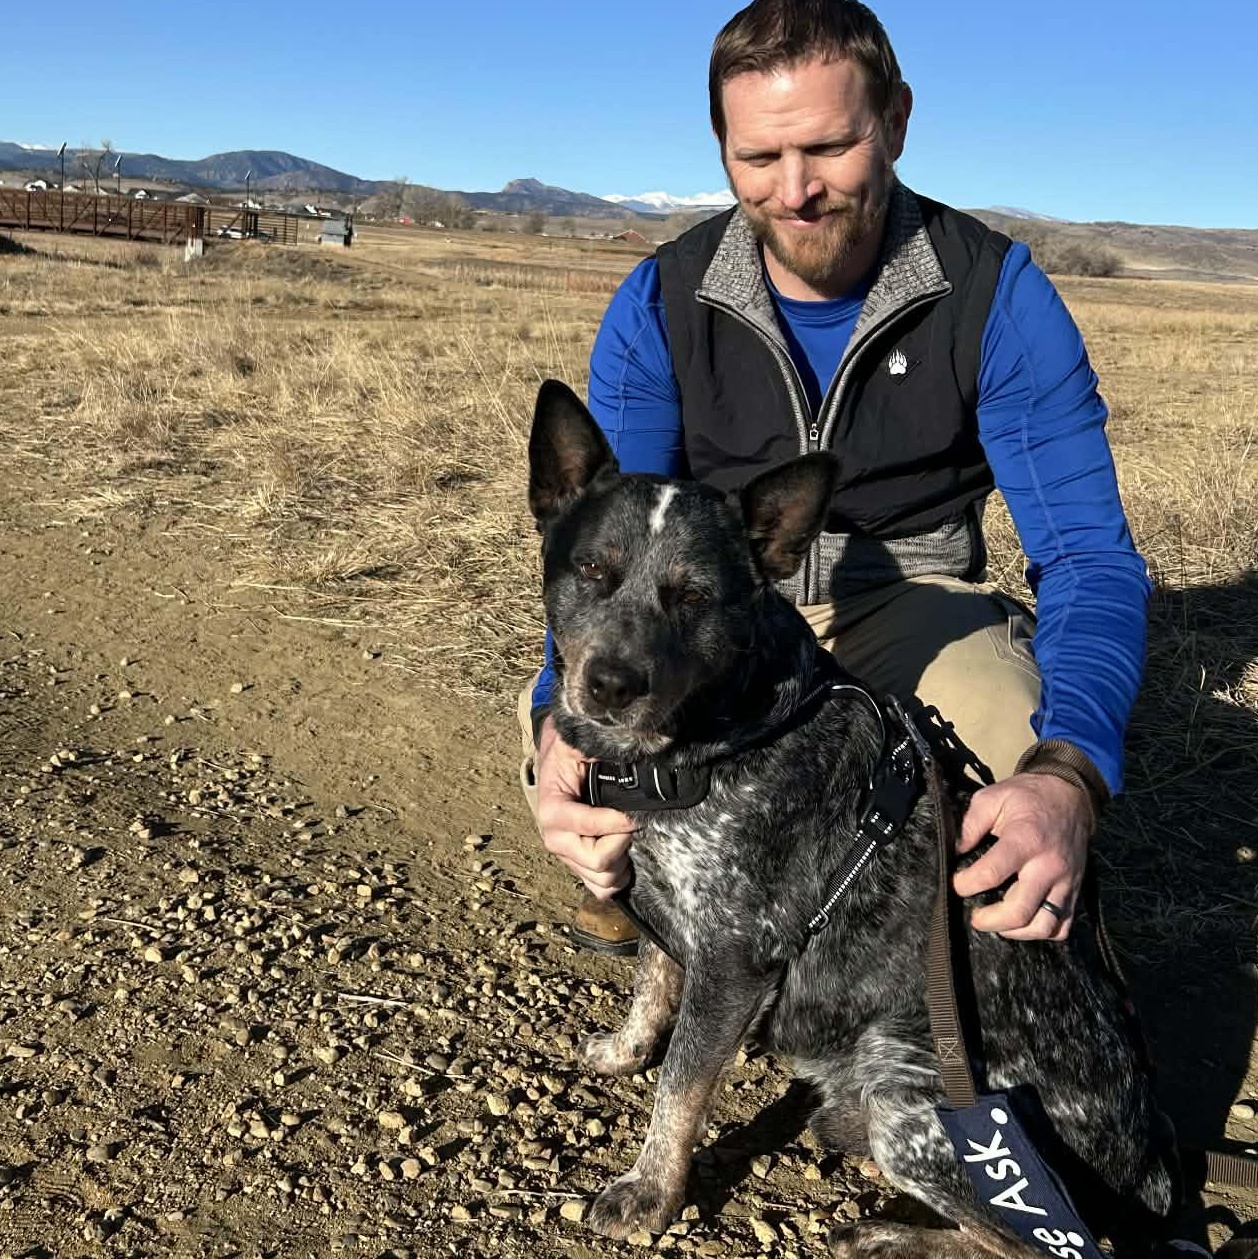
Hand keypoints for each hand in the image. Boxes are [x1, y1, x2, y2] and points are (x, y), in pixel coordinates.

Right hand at [535, 717, 635, 898]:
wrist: (556, 756)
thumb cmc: (568, 748)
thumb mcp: (575, 741)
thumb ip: (591, 746)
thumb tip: (625, 747)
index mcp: (551, 807)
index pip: (584, 825)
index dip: (614, 823)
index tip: (633, 815)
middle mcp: (554, 836)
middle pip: (595, 860)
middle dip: (621, 844)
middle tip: (632, 824)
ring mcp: (566, 853)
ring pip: (601, 879)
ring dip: (621, 862)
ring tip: (629, 838)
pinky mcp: (577, 862)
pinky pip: (599, 888)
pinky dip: (616, 878)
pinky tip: (625, 856)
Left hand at [953, 773, 1092, 940]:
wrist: (1072, 795)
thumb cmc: (1029, 796)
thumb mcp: (993, 797)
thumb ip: (970, 824)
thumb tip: (955, 851)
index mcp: (1025, 840)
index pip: (992, 873)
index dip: (966, 884)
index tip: (956, 884)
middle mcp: (1048, 866)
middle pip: (1019, 911)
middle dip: (990, 921)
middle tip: (975, 917)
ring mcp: (1066, 882)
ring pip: (1043, 926)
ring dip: (1016, 932)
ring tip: (998, 924)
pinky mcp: (1075, 890)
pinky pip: (1063, 926)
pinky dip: (1042, 931)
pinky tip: (1023, 923)